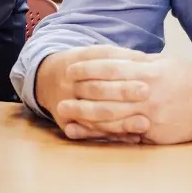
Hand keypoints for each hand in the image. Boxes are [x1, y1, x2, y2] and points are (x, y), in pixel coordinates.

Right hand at [36, 45, 151, 142]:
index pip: (99, 65)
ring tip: (144, 123)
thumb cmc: (79, 67)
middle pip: (96, 89)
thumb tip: (145, 59)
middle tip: (147, 92)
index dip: (122, 68)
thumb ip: (115, 56)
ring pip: (93, 116)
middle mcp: (67, 84)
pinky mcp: (65, 124)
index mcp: (73, 63)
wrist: (45, 80)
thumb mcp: (90, 54)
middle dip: (122, 91)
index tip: (145, 73)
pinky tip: (133, 138)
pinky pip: (89, 133)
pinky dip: (112, 136)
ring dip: (120, 121)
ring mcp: (63, 105)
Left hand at [53, 54, 191, 144]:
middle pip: (107, 93)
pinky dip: (103, 132)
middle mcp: (148, 93)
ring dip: (85, 116)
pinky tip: (87, 131)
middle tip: (60, 94)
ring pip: (112, 116)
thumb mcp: (161, 62)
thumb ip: (135, 60)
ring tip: (65, 114)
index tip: (70, 69)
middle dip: (80, 94)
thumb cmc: (184, 78)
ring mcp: (151, 115)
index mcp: (149, 71)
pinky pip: (124, 133)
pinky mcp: (155, 133)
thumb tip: (107, 54)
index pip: (111, 68)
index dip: (88, 68)